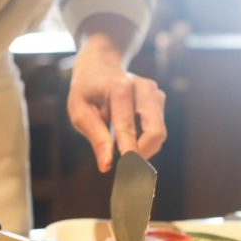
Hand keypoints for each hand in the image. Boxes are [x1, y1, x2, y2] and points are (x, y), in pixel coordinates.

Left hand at [67, 39, 166, 172]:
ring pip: (158, 134)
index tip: (129, 173)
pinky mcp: (160, 101)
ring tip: (120, 147)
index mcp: (120, 88)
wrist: (101, 66)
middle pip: (155, 132)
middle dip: (142, 155)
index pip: (128, 126)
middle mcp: (144, 88)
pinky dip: (144, 141)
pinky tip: (127, 137)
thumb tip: (107, 165)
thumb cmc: (87, 91)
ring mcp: (155, 93)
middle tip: (125, 169)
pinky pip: (156, 130)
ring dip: (141, 148)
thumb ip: (96, 137)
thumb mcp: (80, 112)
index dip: (130, 152)